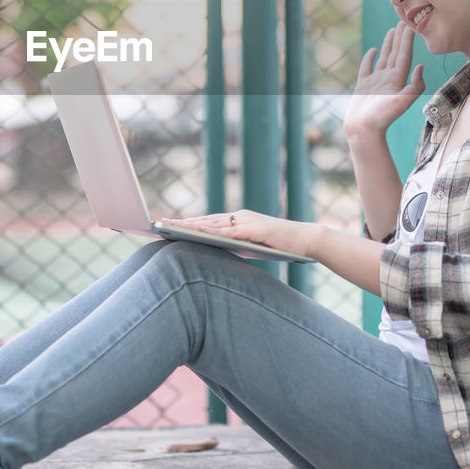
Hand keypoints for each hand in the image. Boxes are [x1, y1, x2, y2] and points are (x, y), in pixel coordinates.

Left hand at [159, 210, 321, 258]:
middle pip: (207, 219)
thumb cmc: (280, 246)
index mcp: (239, 221)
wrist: (308, 240)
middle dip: (183, 222)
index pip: (209, 222)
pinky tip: (202, 232)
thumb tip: (214, 251)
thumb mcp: (252, 247)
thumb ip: (235, 246)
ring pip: (216, 222)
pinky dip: (216, 230)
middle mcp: (241, 217)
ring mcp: (250, 221)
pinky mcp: (259, 228)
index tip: (168, 225)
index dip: (188, 223)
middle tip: (161, 223)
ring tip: (174, 227)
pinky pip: (233, 230)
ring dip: (193, 224)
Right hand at [343, 21, 424, 136]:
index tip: (409, 25)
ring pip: (384, 57)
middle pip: (396, 53)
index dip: (407, 40)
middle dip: (400, 38)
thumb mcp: (402, 102)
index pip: (404, 56)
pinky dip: (371, 57)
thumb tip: (421, 67)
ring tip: (392, 30)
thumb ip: (414, 85)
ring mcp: (376, 81)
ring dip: (389, 44)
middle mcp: (388, 79)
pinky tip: (375, 50)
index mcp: (398, 80)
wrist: (363, 131)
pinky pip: (367, 67)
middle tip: (403, 21)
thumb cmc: (382, 118)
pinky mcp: (363, 85)